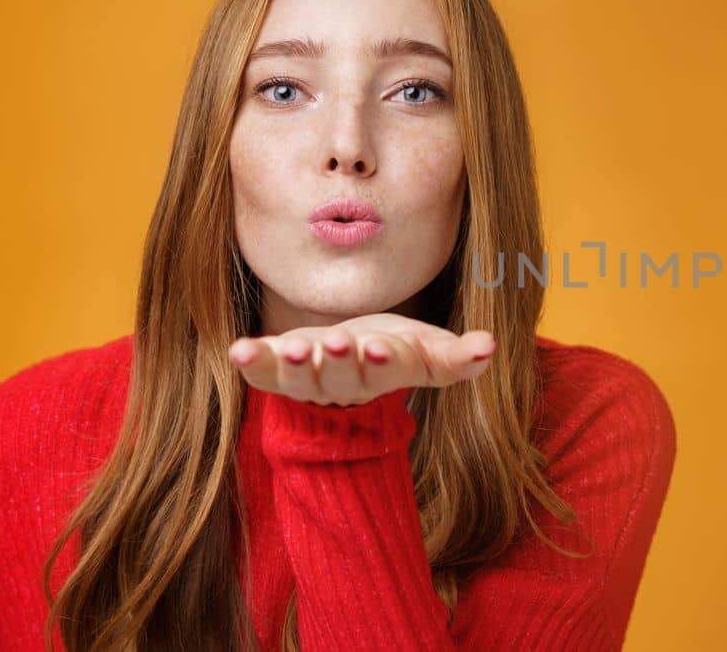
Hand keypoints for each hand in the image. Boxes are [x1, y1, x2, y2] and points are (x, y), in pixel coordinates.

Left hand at [227, 312, 495, 406]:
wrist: (353, 355)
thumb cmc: (396, 347)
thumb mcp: (430, 349)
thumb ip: (457, 355)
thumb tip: (489, 346)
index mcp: (386, 372)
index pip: (388, 369)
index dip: (383, 360)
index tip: (381, 347)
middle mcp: (345, 383)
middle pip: (341, 377)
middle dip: (338, 362)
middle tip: (336, 343)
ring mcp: (309, 379)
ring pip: (300, 380)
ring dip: (293, 365)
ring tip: (292, 346)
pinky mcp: (278, 370)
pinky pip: (262, 372)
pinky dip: (251, 363)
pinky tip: (238, 350)